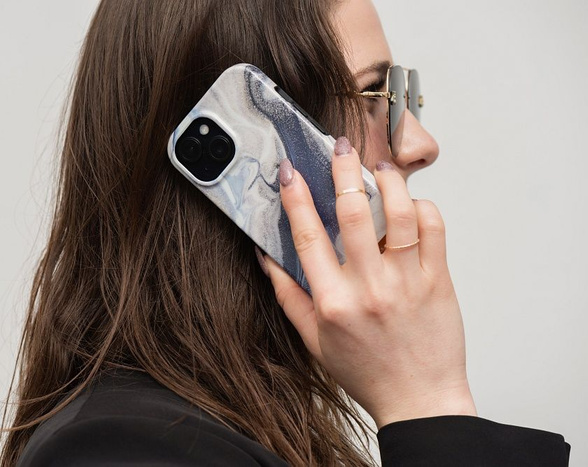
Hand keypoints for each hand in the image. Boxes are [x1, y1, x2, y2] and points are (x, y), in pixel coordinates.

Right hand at [256, 137, 476, 428]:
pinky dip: (423, 208)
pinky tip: (412, 204)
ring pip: (400, 213)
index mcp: (333, 301)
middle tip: (340, 148)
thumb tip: (266, 257)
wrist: (418, 399)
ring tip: (380, 169)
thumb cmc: (366, 370)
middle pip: (354, 212)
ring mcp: (407, 282)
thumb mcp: (313, 339)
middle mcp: (369, 287)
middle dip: (343, 170)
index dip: (296, 197)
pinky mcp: (439, 281)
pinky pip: (434, 230)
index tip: (290, 171)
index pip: (308, 236)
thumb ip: (289, 295)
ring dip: (388, 181)